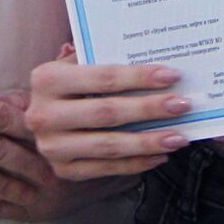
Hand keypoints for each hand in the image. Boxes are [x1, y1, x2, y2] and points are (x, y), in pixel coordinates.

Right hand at [26, 45, 192, 180]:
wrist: (42, 120)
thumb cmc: (68, 87)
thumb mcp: (75, 66)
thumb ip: (100, 58)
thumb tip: (148, 51)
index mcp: (47, 79)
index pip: (102, 78)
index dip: (139, 77)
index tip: (172, 75)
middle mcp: (43, 115)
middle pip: (107, 113)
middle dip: (149, 109)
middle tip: (182, 105)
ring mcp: (52, 147)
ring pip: (109, 145)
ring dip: (148, 141)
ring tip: (178, 137)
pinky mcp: (63, 171)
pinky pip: (107, 169)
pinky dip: (137, 163)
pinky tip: (160, 155)